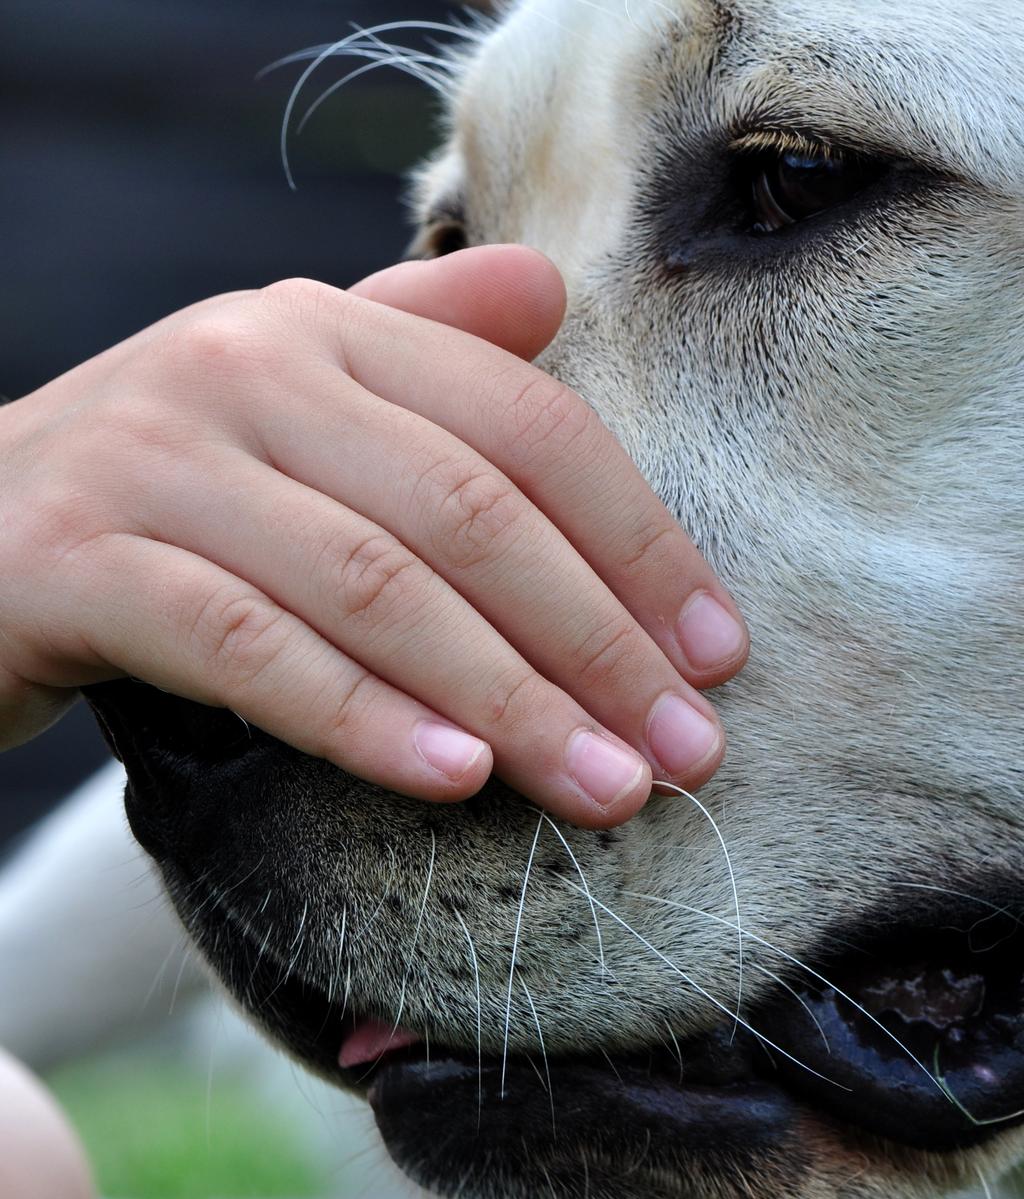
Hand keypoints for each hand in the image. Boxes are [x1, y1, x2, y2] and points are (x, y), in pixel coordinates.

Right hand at [0, 246, 747, 827]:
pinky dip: (361, 718)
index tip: (716, 657)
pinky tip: (452, 779)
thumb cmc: (173, 489)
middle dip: (595, 644)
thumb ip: (422, 350)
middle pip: (469, 512)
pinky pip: (250, 647)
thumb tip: (550, 288)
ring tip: (602, 790)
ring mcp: (157, 460)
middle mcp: (246, 369)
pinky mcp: (79, 561)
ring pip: (373, 585)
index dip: (639, 546)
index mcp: (325, 333)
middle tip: (683, 754)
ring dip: (507, 700)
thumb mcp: (298, 407)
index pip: (528, 429)